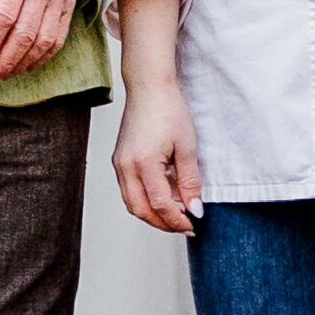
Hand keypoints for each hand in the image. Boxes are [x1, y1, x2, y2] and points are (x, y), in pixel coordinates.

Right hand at [112, 79, 203, 234]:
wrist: (149, 88)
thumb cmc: (168, 110)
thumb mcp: (187, 147)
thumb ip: (190, 182)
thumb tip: (194, 209)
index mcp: (143, 162)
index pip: (160, 204)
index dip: (178, 220)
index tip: (194, 224)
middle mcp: (126, 166)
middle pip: (140, 209)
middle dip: (162, 223)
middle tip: (184, 225)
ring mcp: (119, 163)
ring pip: (131, 202)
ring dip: (152, 213)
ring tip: (175, 213)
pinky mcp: (119, 160)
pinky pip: (129, 190)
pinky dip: (145, 199)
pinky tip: (164, 195)